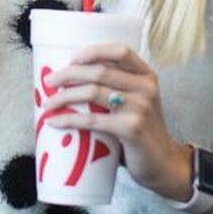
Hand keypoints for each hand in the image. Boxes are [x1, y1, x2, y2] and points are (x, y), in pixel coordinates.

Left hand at [42, 43, 192, 200]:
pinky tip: (54, 121)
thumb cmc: (142, 130)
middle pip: (100, 71)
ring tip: (48, 103)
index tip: (72, 58)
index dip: (94, 51)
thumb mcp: (137, 102)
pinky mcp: (131, 129)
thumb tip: (71, 80)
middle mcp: (146, 87)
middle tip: (49, 81)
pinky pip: (92, 120)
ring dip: (64, 96)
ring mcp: (140, 107)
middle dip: (69, 74)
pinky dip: (69, 120)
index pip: (120, 51)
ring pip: (93, 92)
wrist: (163, 162)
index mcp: (146, 75)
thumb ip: (116, 88)